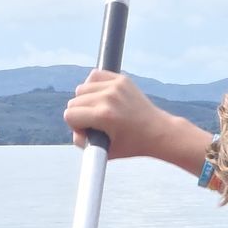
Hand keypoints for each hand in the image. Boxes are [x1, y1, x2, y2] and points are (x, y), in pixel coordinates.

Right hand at [64, 70, 181, 159]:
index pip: (69, 115)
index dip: (77, 126)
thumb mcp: (105, 151)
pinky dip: (94, 85)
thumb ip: (82, 142)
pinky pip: (95, 75)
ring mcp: (115, 86)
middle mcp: (108, 97)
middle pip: (74, 101)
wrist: (158, 132)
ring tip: (99, 109)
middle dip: (81, 114)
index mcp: (104, 115)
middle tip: (96, 123)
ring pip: (82, 88)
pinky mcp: (121, 79)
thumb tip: (74, 127)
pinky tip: (101, 96)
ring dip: (86, 99)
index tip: (90, 131)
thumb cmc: (132, 145)